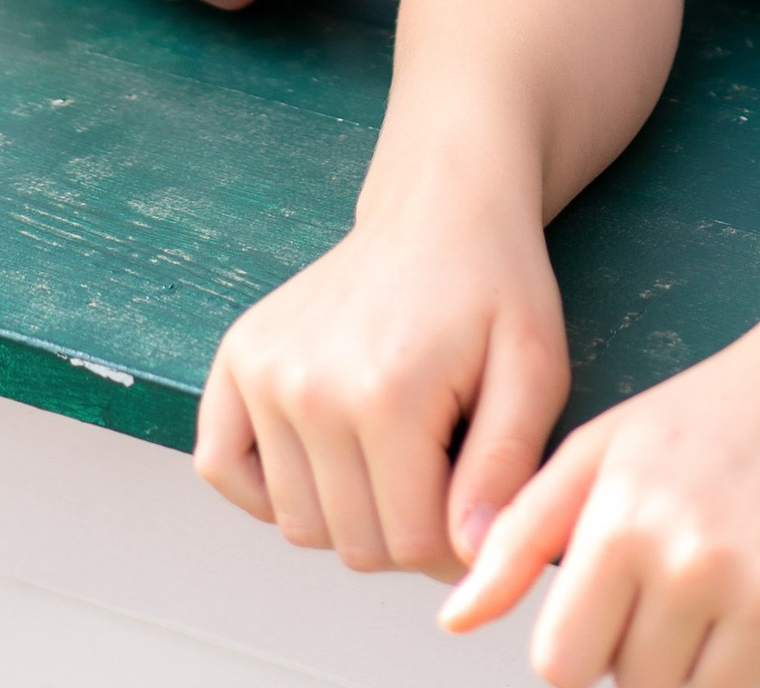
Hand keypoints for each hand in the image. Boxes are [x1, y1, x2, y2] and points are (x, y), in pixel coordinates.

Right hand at [194, 188, 569, 579]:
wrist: (439, 205)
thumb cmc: (493, 284)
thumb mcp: (535, 366)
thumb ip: (508, 467)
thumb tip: (471, 554)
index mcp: (389, 392)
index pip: (414, 545)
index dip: (459, 539)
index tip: (479, 496)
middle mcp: (310, 385)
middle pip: (354, 545)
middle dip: (407, 528)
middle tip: (439, 467)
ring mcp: (264, 371)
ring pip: (297, 524)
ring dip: (348, 511)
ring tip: (392, 449)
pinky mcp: (237, 357)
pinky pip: (224, 470)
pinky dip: (267, 487)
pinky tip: (322, 455)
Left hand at [444, 287, 759, 687]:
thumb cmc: (719, 409)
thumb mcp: (605, 447)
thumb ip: (522, 535)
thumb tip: (453, 621)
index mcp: (623, 518)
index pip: (565, 664)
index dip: (589, 653)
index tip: (622, 617)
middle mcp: (693, 552)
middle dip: (661, 659)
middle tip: (693, 592)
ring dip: (726, 673)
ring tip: (741, 605)